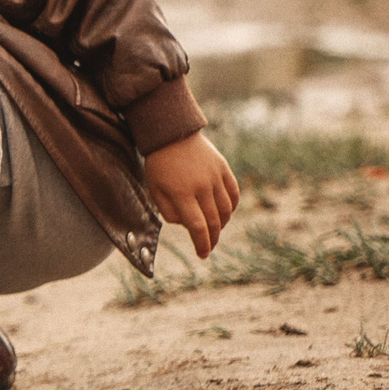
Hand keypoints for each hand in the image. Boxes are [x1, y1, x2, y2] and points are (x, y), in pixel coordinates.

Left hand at [144, 130, 240, 257]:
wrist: (171, 134)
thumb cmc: (158, 165)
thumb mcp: (155, 190)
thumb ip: (169, 211)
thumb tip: (187, 224)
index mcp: (182, 194)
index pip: (197, 227)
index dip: (202, 244)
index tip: (202, 255)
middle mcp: (202, 187)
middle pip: (214, 221)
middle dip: (212, 239)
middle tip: (208, 247)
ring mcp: (215, 177)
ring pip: (226, 210)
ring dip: (222, 224)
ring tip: (214, 230)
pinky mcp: (224, 169)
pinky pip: (234, 194)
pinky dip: (231, 207)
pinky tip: (225, 213)